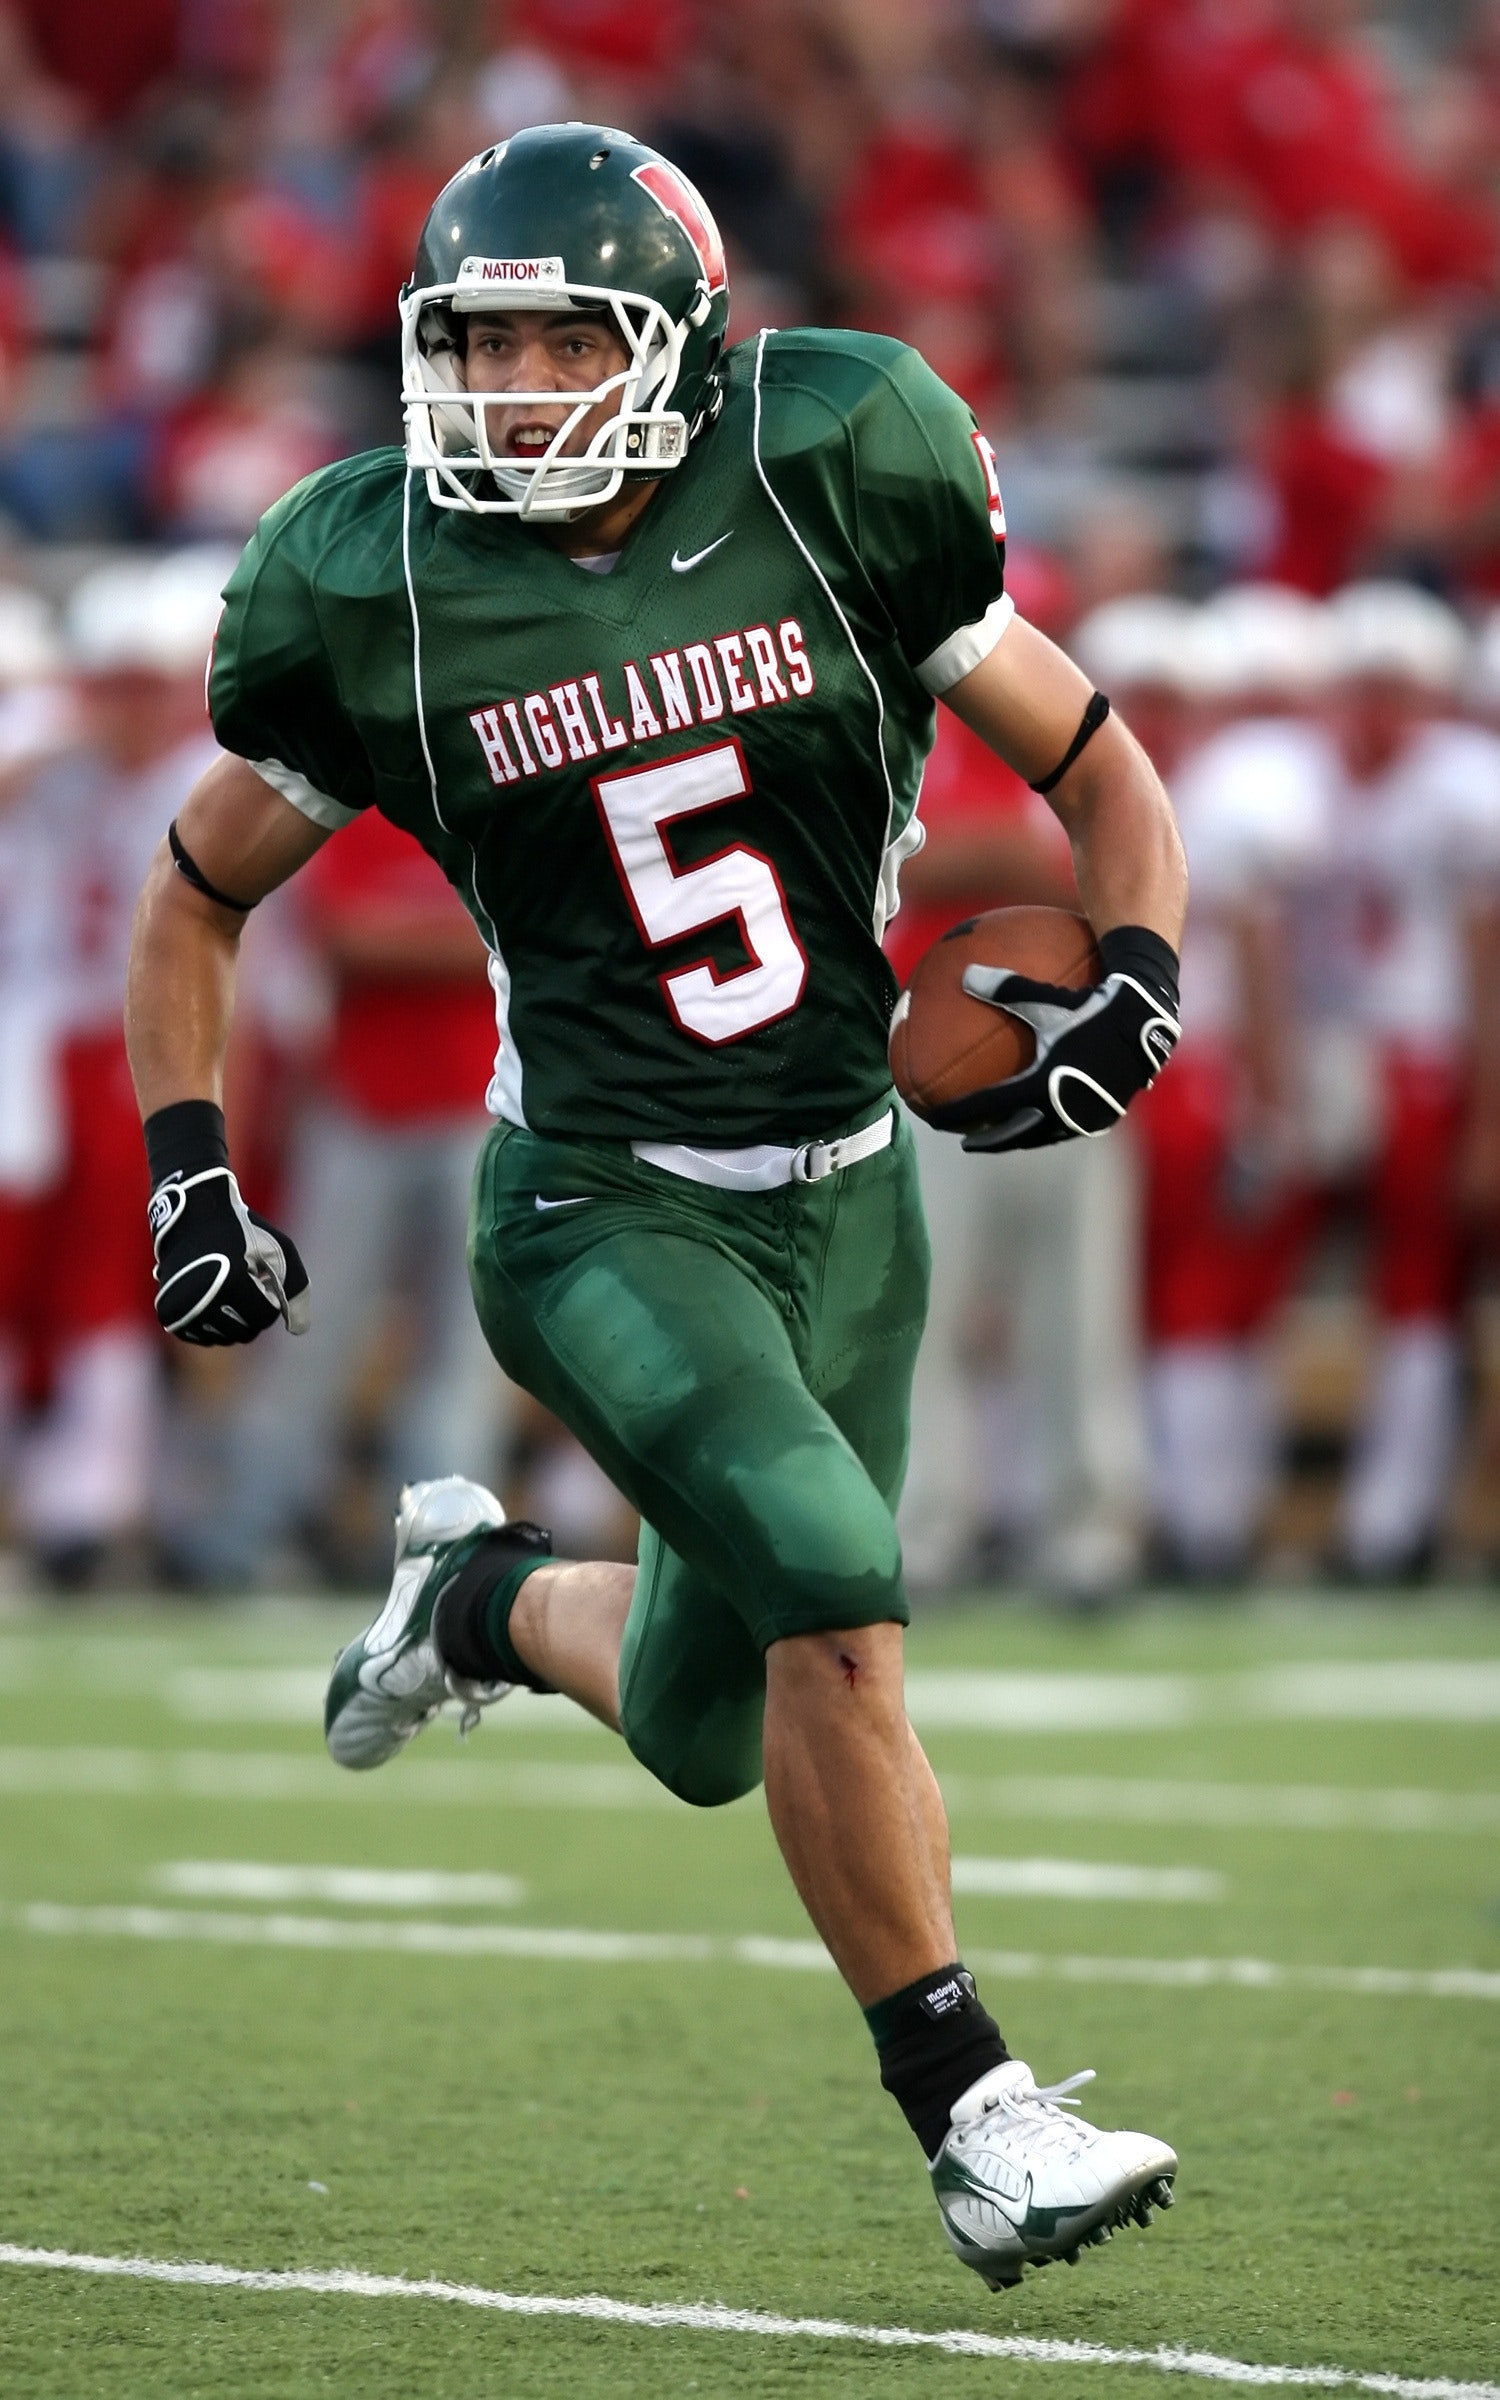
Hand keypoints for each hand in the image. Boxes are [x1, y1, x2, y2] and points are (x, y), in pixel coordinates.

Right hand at [149, 1164, 309, 1344]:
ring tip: (227, 1286)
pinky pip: (203, 1337)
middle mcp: (201, 1301)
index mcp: (230, 1284)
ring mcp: (181, 1310)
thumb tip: (298, 1330)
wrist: (192, 1217)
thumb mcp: (278, 1251)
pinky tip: (213, 1298)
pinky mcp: (169, 1315)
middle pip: (246, 1332)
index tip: (260, 1274)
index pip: (266, 1316)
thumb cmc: (241, 1232)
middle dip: (253, 1310)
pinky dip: (213, 1324)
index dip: (270, 1295)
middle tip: (243, 1280)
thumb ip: (297, 1290)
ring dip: (233, 1319)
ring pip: (224, 1338)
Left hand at [928, 926, 1180, 1153]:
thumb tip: (966, 974)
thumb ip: (1005, 989)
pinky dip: (1047, 1127)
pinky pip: (1066, 1127)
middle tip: (965, 1140)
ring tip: (1003, 1134)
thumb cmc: (1093, 1004)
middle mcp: (1059, 1110)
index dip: (955, 1115)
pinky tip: (1044, 1117)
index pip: (985, 1108)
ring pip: (1040, 1136)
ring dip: (1018, 1137)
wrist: (1147, 1020)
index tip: (932, 1119)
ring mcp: (1083, 1117)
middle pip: (1011, 1135)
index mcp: (1038, 1086)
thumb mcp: (1046, 997)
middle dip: (986, 1140)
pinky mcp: (1103, 1116)